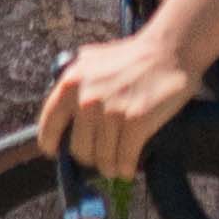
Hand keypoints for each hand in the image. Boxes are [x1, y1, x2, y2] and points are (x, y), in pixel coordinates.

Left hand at [40, 24, 199, 180]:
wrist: (170, 50)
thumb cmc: (133, 55)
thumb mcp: (92, 59)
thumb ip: (75, 80)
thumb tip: (63, 107)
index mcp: (70, 84)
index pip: (48, 127)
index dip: (52, 145)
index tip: (57, 154)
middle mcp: (86, 99)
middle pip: (78, 149)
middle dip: (90, 158)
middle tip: (100, 158)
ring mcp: (110, 112)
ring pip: (102, 159)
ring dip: (110, 167)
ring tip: (116, 167)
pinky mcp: (135, 122)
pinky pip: (125, 158)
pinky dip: (127, 168)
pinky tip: (129, 169)